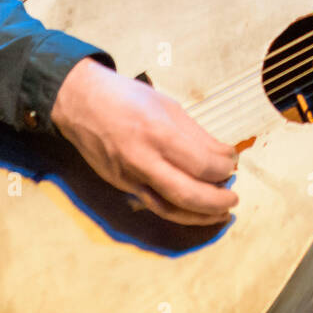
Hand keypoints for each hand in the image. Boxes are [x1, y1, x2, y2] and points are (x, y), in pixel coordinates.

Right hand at [50, 58, 238, 225]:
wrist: (79, 103)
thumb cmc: (127, 97)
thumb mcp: (167, 105)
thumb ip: (196, 134)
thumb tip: (223, 155)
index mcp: (157, 132)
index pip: (200, 163)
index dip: (223, 168)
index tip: (233, 162)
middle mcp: (142, 159)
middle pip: (186, 193)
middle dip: (215, 201)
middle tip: (233, 199)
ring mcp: (129, 176)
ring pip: (169, 208)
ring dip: (199, 216)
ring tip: (220, 214)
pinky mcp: (121, 185)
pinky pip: (153, 205)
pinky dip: (177, 212)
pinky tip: (193, 210)